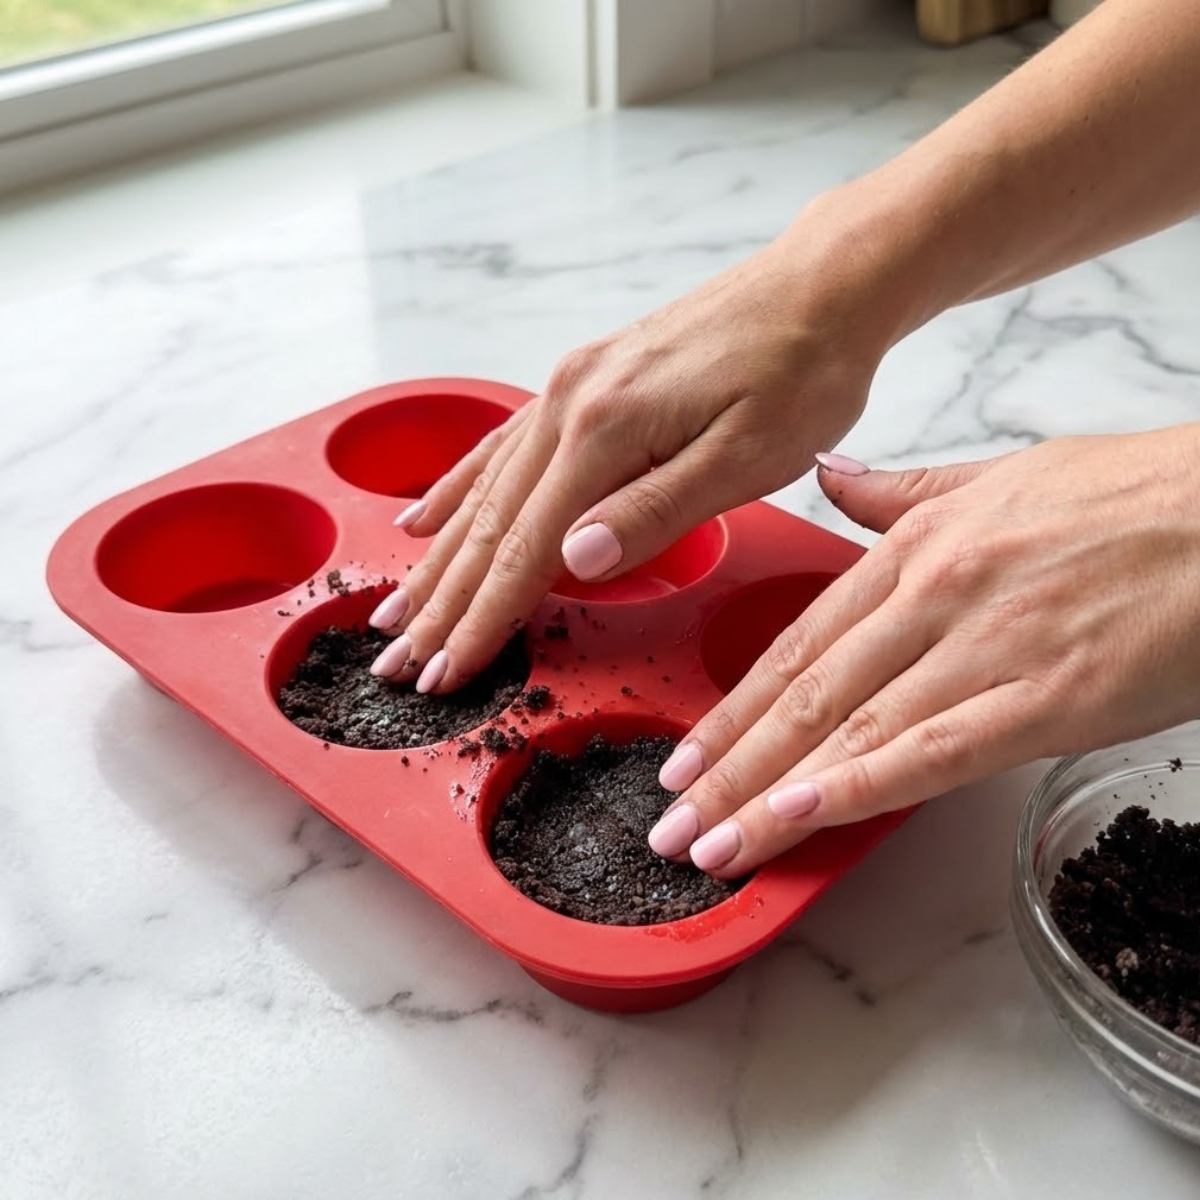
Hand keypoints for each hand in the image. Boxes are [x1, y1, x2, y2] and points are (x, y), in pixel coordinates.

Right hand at [366, 230, 893, 691]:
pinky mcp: (584, 380)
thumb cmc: (801, 372)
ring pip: (486, 489)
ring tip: (393, 607)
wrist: (821, 285)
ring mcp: (570, 386)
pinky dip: (458, 489)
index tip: (441, 671)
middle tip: (393, 662)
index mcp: (606, 429)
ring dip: (437, 557)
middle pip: (489, 523)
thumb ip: (656, 511)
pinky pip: (501, 446)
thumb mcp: (747, 457)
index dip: (481, 618)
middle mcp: (569, 402)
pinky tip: (427, 516)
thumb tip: (574, 559)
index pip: (527, 547)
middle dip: (439, 601)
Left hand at [648, 426, 1199, 875]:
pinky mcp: (1046, 699)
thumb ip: (900, 495)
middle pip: (804, 694)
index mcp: (915, 548)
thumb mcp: (997, 477)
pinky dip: (856, 788)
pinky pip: (930, 751)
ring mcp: (984, 647)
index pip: (797, 642)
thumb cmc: (1131, 497)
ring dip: (767, 795)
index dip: (732, 707)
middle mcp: (932, 596)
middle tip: (667, 821)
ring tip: (708, 845)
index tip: (684, 755)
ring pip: (849, 730)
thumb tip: (831, 477)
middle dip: (726, 766)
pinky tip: (797, 819)